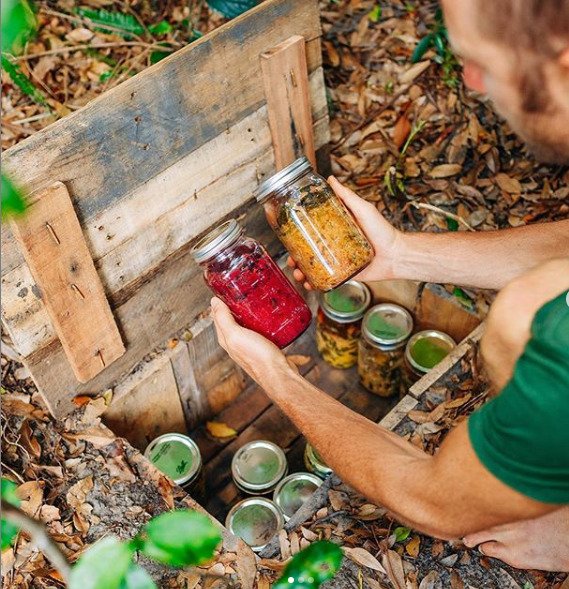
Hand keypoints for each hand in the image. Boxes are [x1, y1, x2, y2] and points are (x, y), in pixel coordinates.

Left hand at [210, 297, 294, 385]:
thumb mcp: (236, 335)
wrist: (279, 374)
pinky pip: (258, 330)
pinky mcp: (262, 346)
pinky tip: (267, 316)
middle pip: (231, 320)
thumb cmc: (257, 357)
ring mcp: (249, 345)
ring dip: (248, 313)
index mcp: (225, 339)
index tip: (226, 288)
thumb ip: (224, 319)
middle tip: (242, 291)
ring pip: (245, 324)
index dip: (220, 302)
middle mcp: (235, 343)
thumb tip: (213, 302)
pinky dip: (259, 321)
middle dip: (234, 305)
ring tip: (255, 300)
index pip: (217, 317)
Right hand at [287, 176, 402, 288]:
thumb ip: (347, 196)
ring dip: (303, 272)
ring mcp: (339, 260)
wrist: (396, 254)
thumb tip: (330, 179)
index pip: (312, 232)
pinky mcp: (345, 274)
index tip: (288, 237)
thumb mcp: (362, 209)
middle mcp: (335, 245)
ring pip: (315, 267)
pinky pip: (327, 279)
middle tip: (291, 260)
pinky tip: (310, 283)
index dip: (298, 236)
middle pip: (310, 252)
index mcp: (336, 229)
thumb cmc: (383, 230)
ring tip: (299, 274)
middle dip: (296, 257)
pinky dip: (316, 283)